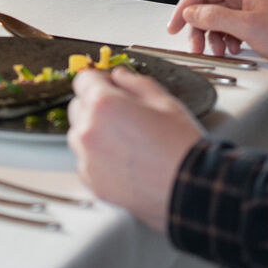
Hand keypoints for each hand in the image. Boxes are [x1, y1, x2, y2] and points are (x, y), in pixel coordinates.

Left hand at [67, 66, 201, 228]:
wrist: (189, 190)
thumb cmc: (181, 148)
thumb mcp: (164, 102)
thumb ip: (135, 83)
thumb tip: (120, 77)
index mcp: (104, 104)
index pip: (83, 80)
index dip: (99, 80)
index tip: (108, 86)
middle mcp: (89, 131)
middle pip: (78, 106)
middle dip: (95, 106)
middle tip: (122, 115)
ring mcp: (88, 159)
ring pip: (79, 135)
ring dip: (95, 133)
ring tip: (126, 141)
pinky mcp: (92, 182)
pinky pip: (86, 162)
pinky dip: (98, 159)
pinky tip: (124, 160)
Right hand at [168, 0, 267, 74]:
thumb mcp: (247, 27)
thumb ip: (214, 17)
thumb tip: (190, 13)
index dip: (184, 8)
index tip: (174, 26)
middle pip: (209, 5)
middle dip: (200, 27)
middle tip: (195, 46)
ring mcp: (251, 5)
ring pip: (218, 17)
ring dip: (213, 35)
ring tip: (217, 51)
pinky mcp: (256, 19)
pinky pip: (231, 26)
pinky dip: (226, 38)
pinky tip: (232, 48)